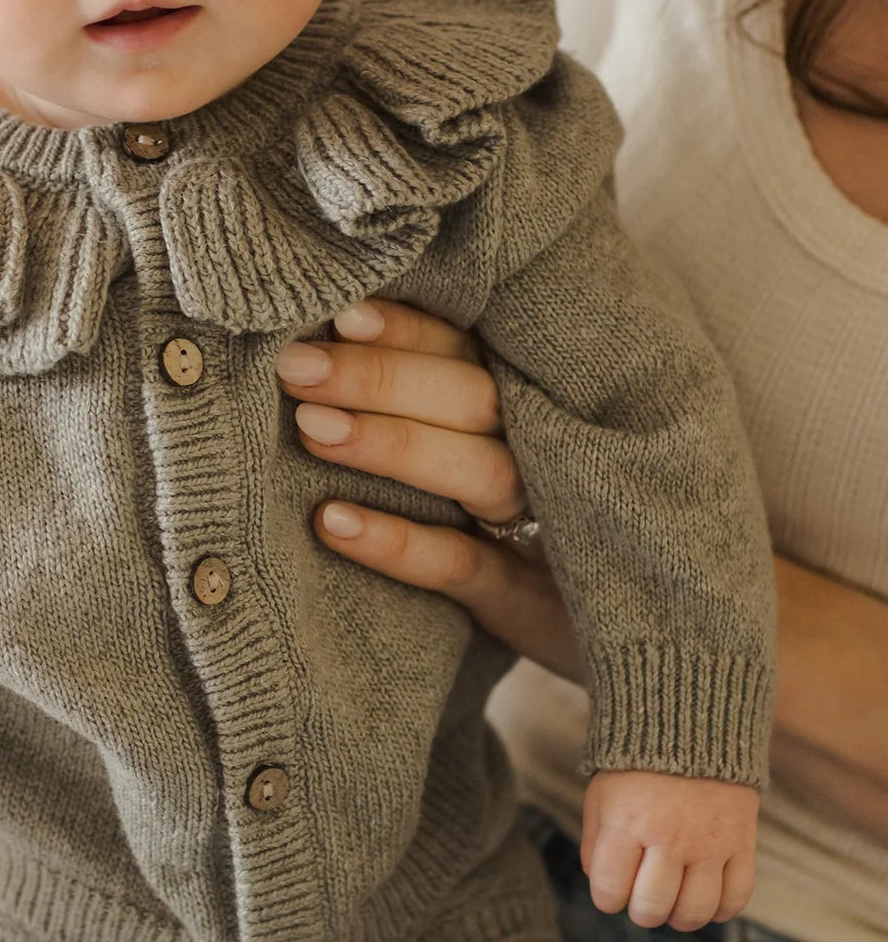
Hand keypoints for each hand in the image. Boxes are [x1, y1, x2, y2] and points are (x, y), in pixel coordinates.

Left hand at [280, 299, 583, 681]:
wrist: (647, 629)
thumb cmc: (534, 512)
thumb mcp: (500, 438)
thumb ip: (438, 389)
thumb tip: (331, 334)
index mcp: (536, 399)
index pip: (470, 347)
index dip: (408, 328)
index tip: (340, 312)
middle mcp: (551, 450)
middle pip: (471, 397)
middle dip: (379, 376)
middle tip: (293, 365)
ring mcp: (548, 527)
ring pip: (476, 470)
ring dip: (391, 443)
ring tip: (309, 428)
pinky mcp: (533, 603)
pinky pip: (463, 567)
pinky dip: (399, 544)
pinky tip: (332, 521)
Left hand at [580, 770, 757, 929]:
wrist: (690, 726)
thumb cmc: (637, 767)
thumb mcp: (601, 796)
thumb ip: (595, 843)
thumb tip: (602, 885)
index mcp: (627, 822)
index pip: (610, 892)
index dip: (607, 897)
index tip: (612, 888)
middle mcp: (669, 837)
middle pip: (652, 908)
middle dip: (642, 911)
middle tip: (643, 897)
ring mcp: (709, 842)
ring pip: (696, 912)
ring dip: (680, 916)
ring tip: (674, 900)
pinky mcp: (741, 842)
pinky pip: (736, 899)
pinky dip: (721, 909)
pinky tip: (706, 895)